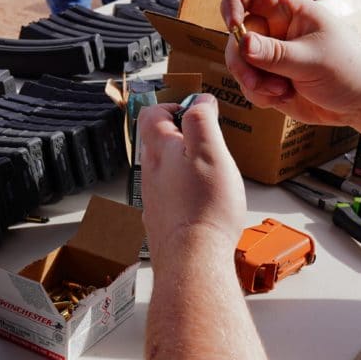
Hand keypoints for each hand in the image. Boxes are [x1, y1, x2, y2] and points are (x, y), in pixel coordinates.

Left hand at [139, 96, 244, 270]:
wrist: (192, 259)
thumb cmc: (204, 207)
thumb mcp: (210, 151)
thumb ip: (202, 121)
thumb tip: (200, 100)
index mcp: (159, 151)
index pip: (151, 114)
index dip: (172, 105)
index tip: (195, 111)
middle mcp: (150, 174)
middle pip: (158, 143)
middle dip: (182, 137)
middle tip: (209, 143)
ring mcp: (153, 199)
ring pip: (164, 171)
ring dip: (184, 166)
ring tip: (211, 174)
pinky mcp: (162, 221)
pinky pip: (170, 198)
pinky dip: (185, 193)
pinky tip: (203, 204)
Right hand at [221, 0, 360, 125]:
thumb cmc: (351, 68)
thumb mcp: (313, 59)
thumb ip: (276, 53)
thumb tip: (243, 44)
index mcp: (290, 12)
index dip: (234, 3)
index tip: (232, 26)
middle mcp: (276, 31)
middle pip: (237, 35)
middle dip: (241, 61)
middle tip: (255, 81)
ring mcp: (272, 57)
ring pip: (240, 65)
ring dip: (253, 83)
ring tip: (281, 92)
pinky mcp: (271, 81)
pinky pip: (249, 87)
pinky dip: (259, 96)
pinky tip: (283, 98)